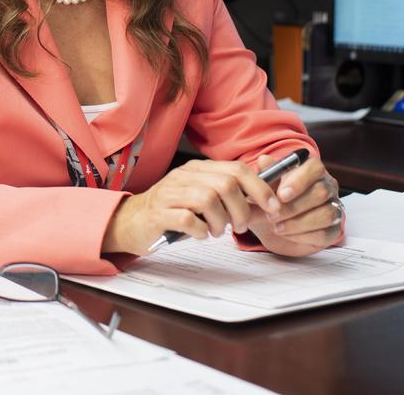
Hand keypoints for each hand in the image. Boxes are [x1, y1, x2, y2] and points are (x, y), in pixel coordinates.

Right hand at [102, 159, 283, 255]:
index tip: (272, 206)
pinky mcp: (158, 213)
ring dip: (220, 221)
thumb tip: (264, 200)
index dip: (260, 188)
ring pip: (208, 199)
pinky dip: (200, 230)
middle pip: (226, 184)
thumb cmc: (171, 212)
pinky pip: (187, 219)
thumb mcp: (201, 197)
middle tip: (239, 225)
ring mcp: (169, 193)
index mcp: (197, 169)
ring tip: (216, 231)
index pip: (237, 169)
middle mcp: (184, 177)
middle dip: (241, 208)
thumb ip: (228, 195)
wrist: (131, 222)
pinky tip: (199, 234)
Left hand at [247, 153, 342, 256]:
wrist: (270, 223)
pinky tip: (286, 234)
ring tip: (276, 226)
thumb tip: (264, 160)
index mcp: (311, 170)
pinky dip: (302, 236)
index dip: (299, 181)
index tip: (281, 195)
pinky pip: (325, 234)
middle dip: (294, 207)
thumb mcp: (265, 185)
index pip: (315, 168)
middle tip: (272, 215)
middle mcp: (326, 186)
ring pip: (326, 214)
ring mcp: (333, 208)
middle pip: (321, 192)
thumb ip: (266, 173)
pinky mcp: (332, 230)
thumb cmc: (271, 199)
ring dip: (297, 223)